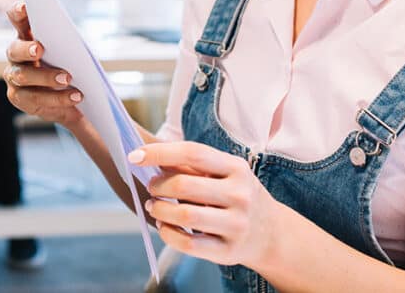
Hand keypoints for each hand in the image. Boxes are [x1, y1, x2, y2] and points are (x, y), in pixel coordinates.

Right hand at [3, 1, 84, 126]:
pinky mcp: (19, 97)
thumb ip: (66, 42)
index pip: (17, 19)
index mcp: (26, 35)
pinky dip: (56, 98)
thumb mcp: (69, 50)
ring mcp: (14, 76)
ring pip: (23, 76)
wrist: (69, 96)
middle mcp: (15, 54)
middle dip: (26, 48)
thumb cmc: (68, 63)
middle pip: (15, 49)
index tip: (25, 6)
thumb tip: (74, 41)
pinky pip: (34, 99)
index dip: (17, 12)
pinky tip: (75, 97)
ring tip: (68, 79)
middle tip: (39, 49)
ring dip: (46, 77)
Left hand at [130, 141, 284, 269]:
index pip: (193, 153)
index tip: (134, 155)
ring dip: (159, 209)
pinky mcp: (228, 251)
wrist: (271, 233)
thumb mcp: (225, 173)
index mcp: (236, 168)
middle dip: (158, 185)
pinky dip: (168, 233)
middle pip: (185, 185)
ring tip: (153, 206)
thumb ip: (191, 165)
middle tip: (150, 187)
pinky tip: (164, 225)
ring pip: (185, 216)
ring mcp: (236, 225)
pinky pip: (189, 244)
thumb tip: (148, 153)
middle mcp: (240, 195)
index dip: (160, 152)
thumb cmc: (236, 195)